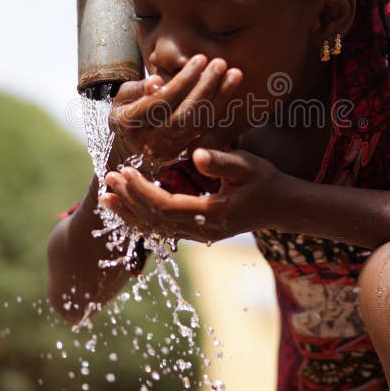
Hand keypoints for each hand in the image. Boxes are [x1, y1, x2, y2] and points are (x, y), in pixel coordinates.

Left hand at [100, 147, 281, 242]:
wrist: (282, 207)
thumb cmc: (265, 181)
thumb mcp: (247, 166)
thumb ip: (222, 161)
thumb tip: (197, 154)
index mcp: (212, 215)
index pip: (165, 206)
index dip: (141, 191)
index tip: (124, 171)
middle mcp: (202, 231)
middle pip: (155, 221)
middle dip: (129, 200)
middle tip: (108, 178)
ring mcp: (200, 235)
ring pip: (155, 229)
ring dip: (130, 212)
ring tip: (107, 197)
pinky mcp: (198, 232)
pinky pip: (163, 229)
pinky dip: (142, 218)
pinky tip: (127, 207)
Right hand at [108, 55, 242, 168]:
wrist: (130, 145)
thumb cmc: (127, 110)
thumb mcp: (123, 96)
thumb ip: (138, 88)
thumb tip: (156, 82)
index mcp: (130, 124)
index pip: (161, 101)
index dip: (183, 81)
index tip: (199, 59)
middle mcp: (149, 141)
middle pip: (184, 115)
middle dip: (205, 88)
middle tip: (220, 63)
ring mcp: (168, 150)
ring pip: (199, 125)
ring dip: (219, 98)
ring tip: (233, 73)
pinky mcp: (184, 153)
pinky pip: (207, 131)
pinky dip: (220, 109)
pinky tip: (230, 89)